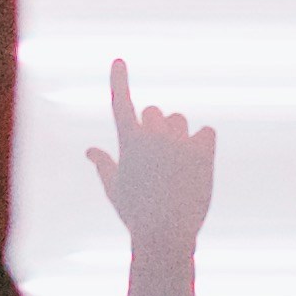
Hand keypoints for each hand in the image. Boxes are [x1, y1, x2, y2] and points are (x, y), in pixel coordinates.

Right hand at [88, 59, 220, 276]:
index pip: (121, 103)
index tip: (118, 60)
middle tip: (158, 156)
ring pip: (180, 120)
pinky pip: (207, 132)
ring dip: (178, 134)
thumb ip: (103, 164)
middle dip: (156, 126)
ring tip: (176, 166)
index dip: (118, 80)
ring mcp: (178, 142)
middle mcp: (153, 135)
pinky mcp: (202, 151)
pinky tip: (197, 166)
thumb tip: (89, 150)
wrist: (165, 235)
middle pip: (155, 111)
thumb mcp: (114, 189)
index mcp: (128, 142)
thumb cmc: (136, 214)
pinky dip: (203, 144)